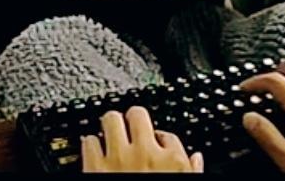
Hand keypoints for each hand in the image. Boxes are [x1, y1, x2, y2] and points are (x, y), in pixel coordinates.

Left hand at [81, 106, 202, 172]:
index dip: (161, 138)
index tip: (157, 142)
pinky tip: (94, 149)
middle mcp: (146, 154)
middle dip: (134, 120)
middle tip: (131, 127)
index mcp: (173, 162)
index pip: (169, 135)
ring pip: (110, 119)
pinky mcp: (94, 167)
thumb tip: (196, 159)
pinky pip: (89, 141)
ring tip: (111, 132)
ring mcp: (118, 158)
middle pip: (138, 114)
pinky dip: (90, 144)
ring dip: (110, 126)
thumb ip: (191, 170)